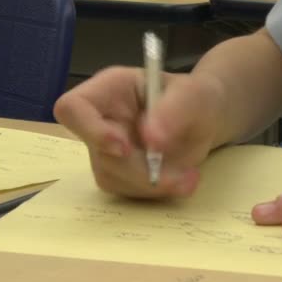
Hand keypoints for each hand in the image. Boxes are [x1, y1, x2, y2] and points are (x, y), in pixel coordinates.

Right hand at [54, 66, 224, 197]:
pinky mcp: (121, 173)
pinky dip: (156, 192)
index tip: (125, 148)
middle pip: (97, 153)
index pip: (74, 108)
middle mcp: (102, 119)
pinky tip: (181, 181)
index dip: (91, 131)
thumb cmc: (197, 98)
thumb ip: (174, 110)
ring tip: (188, 177)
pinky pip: (127, 191)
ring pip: (111, 177)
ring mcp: (108, 149)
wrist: (207, 120)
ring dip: (151, 185)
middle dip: (138, 170)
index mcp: (110, 89)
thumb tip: (151, 138)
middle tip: (180, 176)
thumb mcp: (194, 95)